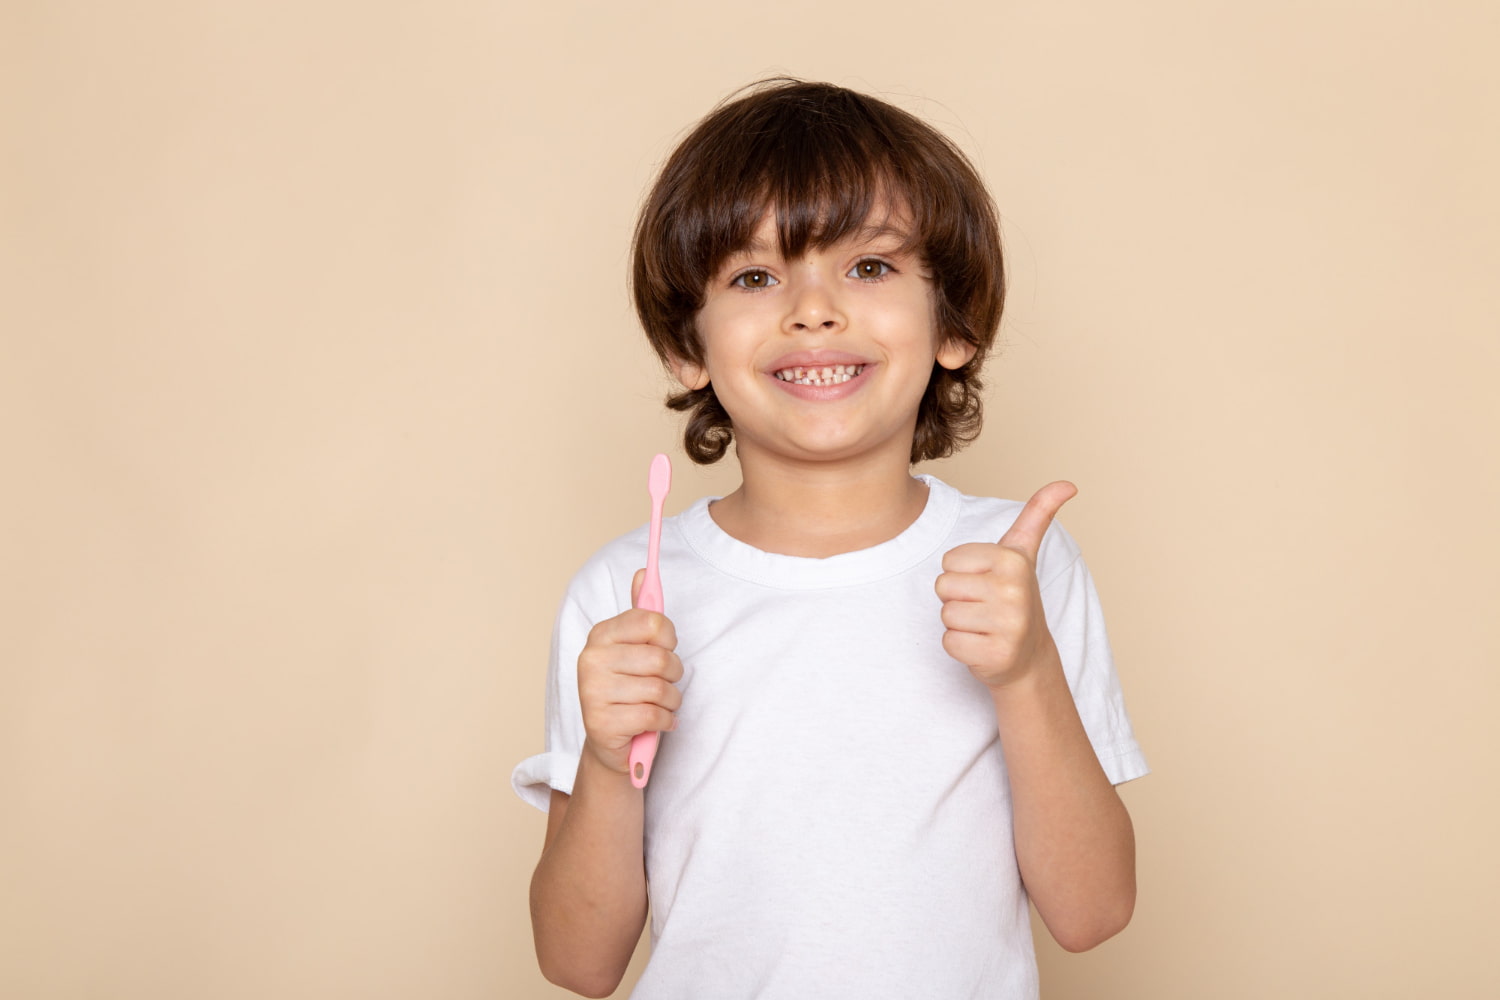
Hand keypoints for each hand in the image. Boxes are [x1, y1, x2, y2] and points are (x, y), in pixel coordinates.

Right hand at [576, 569, 683, 776]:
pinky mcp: (602, 723)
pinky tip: (655, 722)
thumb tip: (642, 573)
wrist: (611, 742)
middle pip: (660, 659)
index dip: (668, 638)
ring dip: (670, 701)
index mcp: (600, 635)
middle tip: (663, 682)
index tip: (665, 647)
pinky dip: (664, 722)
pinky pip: (654, 715)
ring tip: (659, 705)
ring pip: (660, 690)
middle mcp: (591, 660)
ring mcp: (593, 692)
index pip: (652, 621)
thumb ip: (639, 614)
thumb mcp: (633, 649)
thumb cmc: (628, 690)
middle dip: (673, 675)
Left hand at [935, 481, 1076, 688]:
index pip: (948, 561)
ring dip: (959, 623)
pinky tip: (983, 645)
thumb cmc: (1015, 598)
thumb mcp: (1023, 553)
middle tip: (984, 606)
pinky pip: (949, 643)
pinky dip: (960, 647)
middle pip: (943, 586)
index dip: (961, 573)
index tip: (986, 583)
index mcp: (1013, 560)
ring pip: (946, 615)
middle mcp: (1013, 590)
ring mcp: (1007, 625)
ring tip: (984, 625)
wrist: (1029, 656)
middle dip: (958, 598)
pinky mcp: (996, 655)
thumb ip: (1037, 514)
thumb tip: (1068, 483)